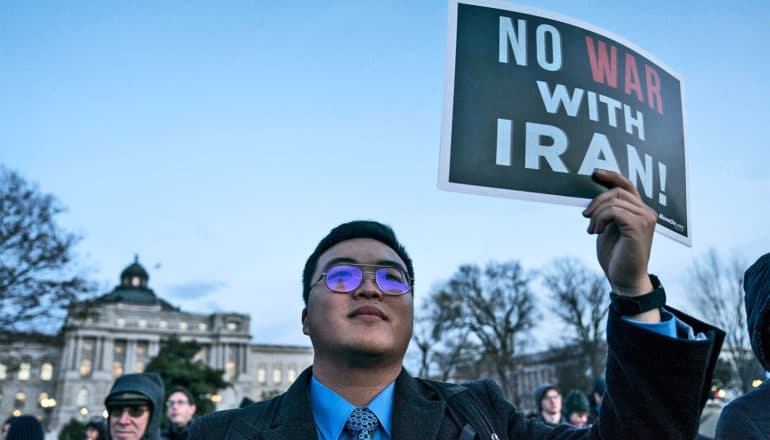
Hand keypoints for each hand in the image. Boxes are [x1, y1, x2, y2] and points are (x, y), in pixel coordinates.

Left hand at [583, 169, 655, 295]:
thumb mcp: (608, 228)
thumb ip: (607, 212)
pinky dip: (600, 219)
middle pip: (617, 191)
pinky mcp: (639, 227)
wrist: (625, 280)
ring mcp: (645, 218)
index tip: (595, 173)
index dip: (612, 175)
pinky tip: (596, 232)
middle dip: (596, 201)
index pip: (627, 185)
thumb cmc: (616, 256)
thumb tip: (594, 195)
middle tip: (586, 217)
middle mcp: (647, 212)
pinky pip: (614, 211)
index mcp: (640, 211)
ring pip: (614, 201)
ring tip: (592, 229)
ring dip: (596, 214)